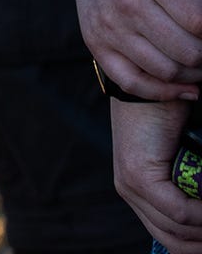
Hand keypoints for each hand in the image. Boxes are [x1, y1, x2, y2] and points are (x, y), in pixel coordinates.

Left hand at [112, 98, 201, 251]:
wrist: (155, 87)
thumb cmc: (174, 121)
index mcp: (140, 194)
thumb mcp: (183, 162)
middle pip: (175, 240)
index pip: (171, 238)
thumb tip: (201, 218)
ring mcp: (131, 186)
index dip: (197, 245)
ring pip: (178, 229)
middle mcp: (131, 193)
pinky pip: (178, 210)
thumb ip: (189, 189)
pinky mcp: (139, 175)